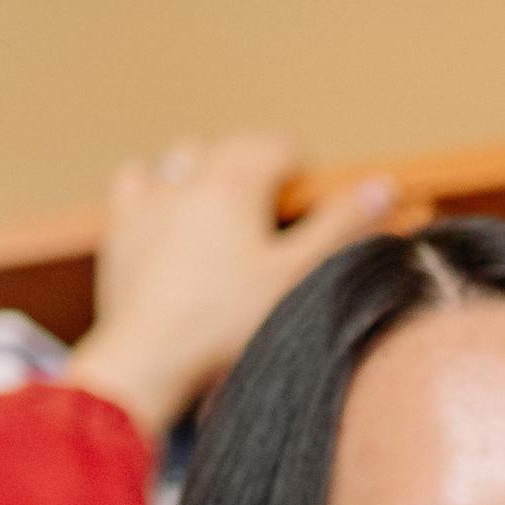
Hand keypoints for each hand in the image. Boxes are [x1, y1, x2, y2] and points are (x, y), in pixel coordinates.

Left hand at [61, 133, 399, 438]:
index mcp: (237, 182)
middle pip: (235, 148)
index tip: (310, 211)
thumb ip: (340, 226)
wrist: (149, 358)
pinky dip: (155, 187)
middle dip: (261, 171)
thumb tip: (382, 187)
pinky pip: (136, 181)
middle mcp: (189, 178)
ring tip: (225, 214)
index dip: (304, 175)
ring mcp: (149, 200)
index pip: (281, 146)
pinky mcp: (122, 227)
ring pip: (184, 158)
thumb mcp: (297, 275)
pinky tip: (168, 214)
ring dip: (208, 172)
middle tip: (277, 221)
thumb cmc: (224, 322)